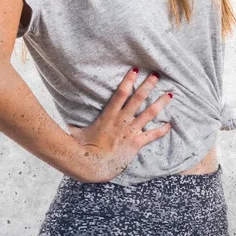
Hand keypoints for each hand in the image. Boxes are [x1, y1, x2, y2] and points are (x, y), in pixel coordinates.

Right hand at [66, 67, 173, 182]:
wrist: (93, 166)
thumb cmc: (83, 149)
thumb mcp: (77, 130)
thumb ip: (74, 122)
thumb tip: (66, 117)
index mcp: (109, 115)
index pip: (121, 93)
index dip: (129, 80)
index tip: (135, 69)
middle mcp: (122, 120)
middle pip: (138, 98)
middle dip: (148, 85)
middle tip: (156, 75)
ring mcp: (130, 131)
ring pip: (149, 113)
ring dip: (160, 103)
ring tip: (170, 94)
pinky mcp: (136, 143)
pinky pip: (152, 135)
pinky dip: (162, 130)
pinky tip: (170, 125)